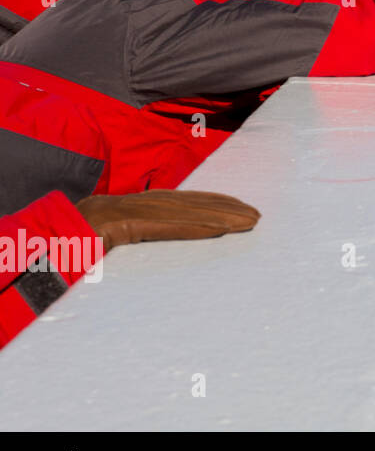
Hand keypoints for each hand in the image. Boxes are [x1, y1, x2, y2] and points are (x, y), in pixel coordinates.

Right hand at [75, 190, 259, 251]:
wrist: (40, 242)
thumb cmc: (72, 246)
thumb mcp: (110, 242)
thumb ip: (134, 238)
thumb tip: (154, 242)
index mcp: (130, 208)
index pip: (180, 203)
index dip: (212, 204)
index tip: (240, 209)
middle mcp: (132, 204)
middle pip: (188, 204)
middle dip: (225, 207)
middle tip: (257, 216)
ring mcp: (124, 211)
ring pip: (182, 212)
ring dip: (220, 216)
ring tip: (248, 222)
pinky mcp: (120, 224)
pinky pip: (164, 226)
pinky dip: (193, 227)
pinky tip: (218, 229)